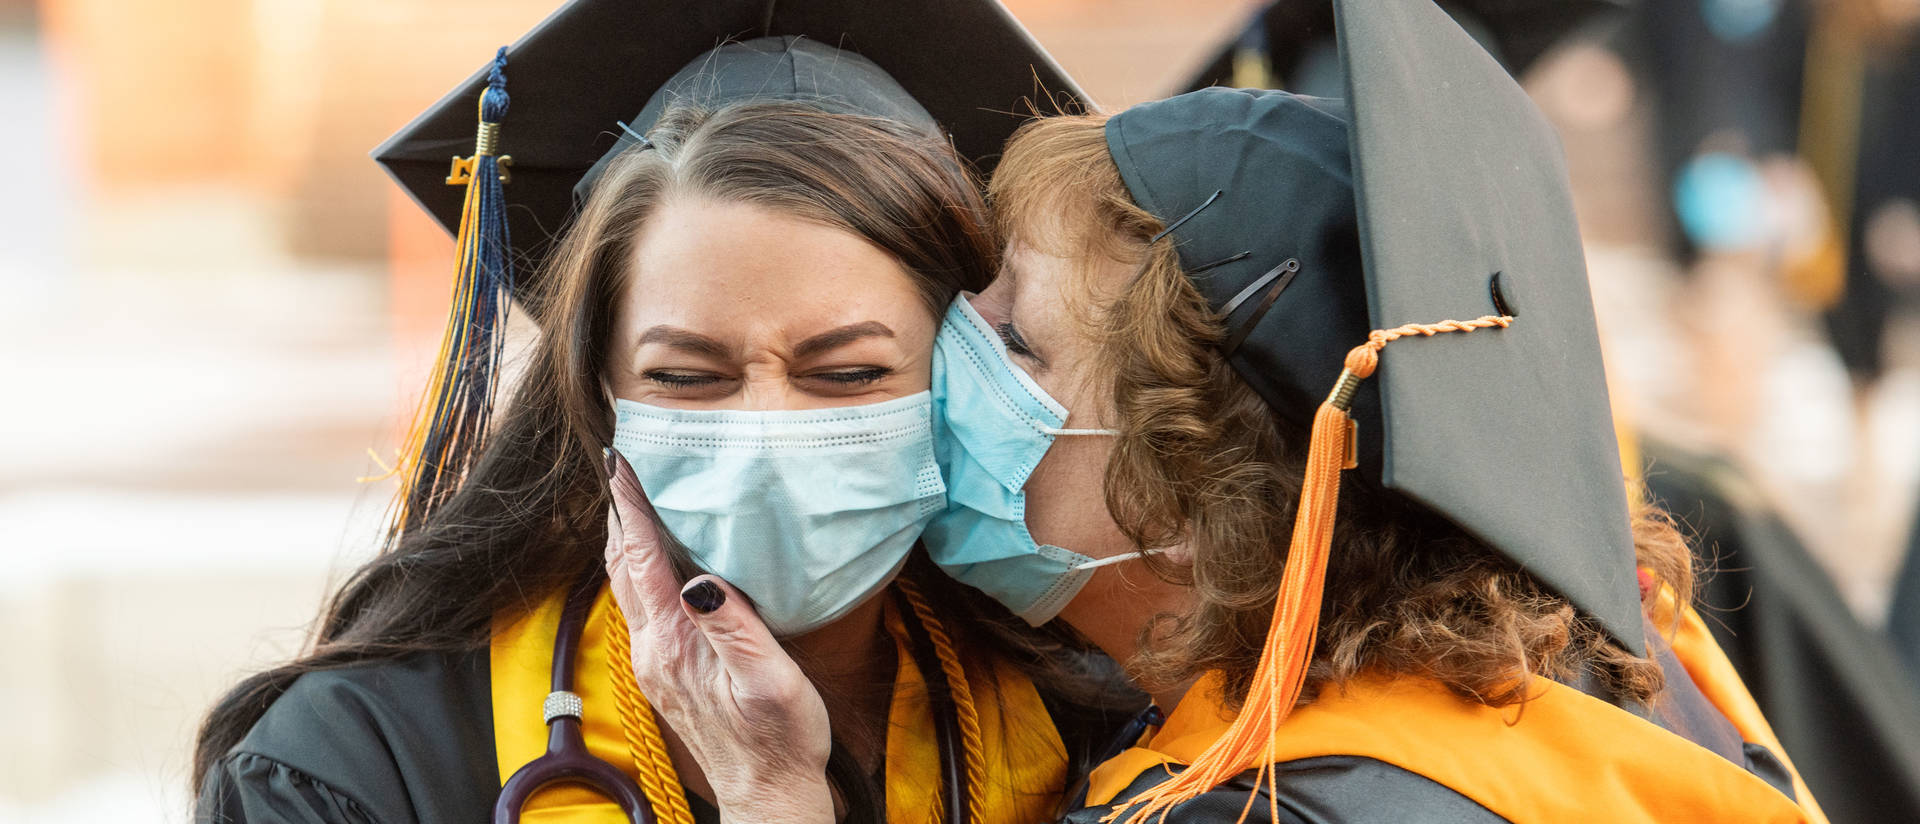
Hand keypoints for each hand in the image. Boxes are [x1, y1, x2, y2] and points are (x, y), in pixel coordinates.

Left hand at [602, 448, 835, 823]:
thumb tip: (701, 578)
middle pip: (622, 565)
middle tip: (620, 461)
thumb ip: (733, 627)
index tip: (619, 460)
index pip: (642, 558)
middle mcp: (653, 649)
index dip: (631, 506)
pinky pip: (641, 603)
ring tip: (633, 494)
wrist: (767, 794)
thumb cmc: (781, 739)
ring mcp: (655, 661)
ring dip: (626, 537)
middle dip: (620, 511)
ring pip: (626, 583)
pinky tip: (656, 554)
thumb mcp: (769, 681)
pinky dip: (640, 565)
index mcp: (674, 642)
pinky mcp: (666, 670)